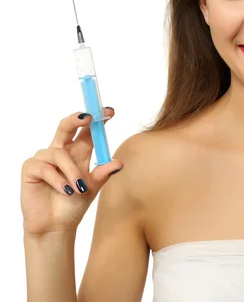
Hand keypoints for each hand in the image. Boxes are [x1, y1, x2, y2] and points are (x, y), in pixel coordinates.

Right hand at [20, 109, 122, 236]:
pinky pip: (45, 167)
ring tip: (78, 187)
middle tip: (88, 117)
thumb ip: (103, 173)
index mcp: (78, 152)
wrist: (56, 225)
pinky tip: (66, 191)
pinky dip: (58, 180)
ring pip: (59, 153)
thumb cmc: (74, 204)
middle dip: (77, 119)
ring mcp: (44, 159)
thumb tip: (118, 163)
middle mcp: (61, 151)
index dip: (97, 119)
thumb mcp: (93, 187)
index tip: (109, 111)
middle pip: (67, 127)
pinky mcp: (31, 169)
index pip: (87, 131)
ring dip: (71, 171)